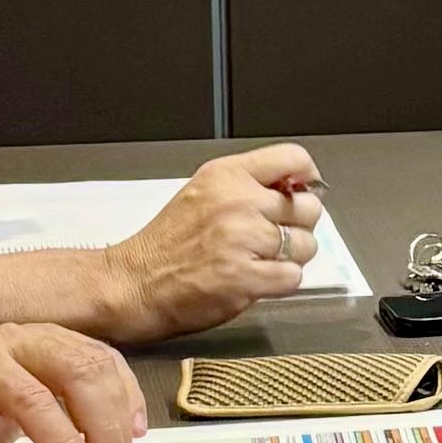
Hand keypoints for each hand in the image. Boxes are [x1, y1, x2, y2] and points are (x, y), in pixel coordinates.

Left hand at [0, 323, 145, 442]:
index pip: (29, 397)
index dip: (62, 438)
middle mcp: (12, 341)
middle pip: (74, 369)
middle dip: (104, 422)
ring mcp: (41, 337)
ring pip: (96, 362)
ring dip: (120, 411)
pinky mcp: (62, 344)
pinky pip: (105, 360)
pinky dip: (125, 393)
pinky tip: (133, 427)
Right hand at [100, 147, 319, 339]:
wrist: (133, 283)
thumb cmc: (166, 244)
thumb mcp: (203, 194)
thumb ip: (248, 186)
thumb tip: (297, 187)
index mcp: (227, 176)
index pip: (293, 159)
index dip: (307, 180)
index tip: (302, 194)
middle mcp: (238, 202)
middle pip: (308, 207)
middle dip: (297, 226)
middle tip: (271, 238)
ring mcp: (242, 240)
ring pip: (305, 245)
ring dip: (289, 258)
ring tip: (258, 261)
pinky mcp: (245, 277)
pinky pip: (293, 277)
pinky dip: (280, 283)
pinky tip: (255, 279)